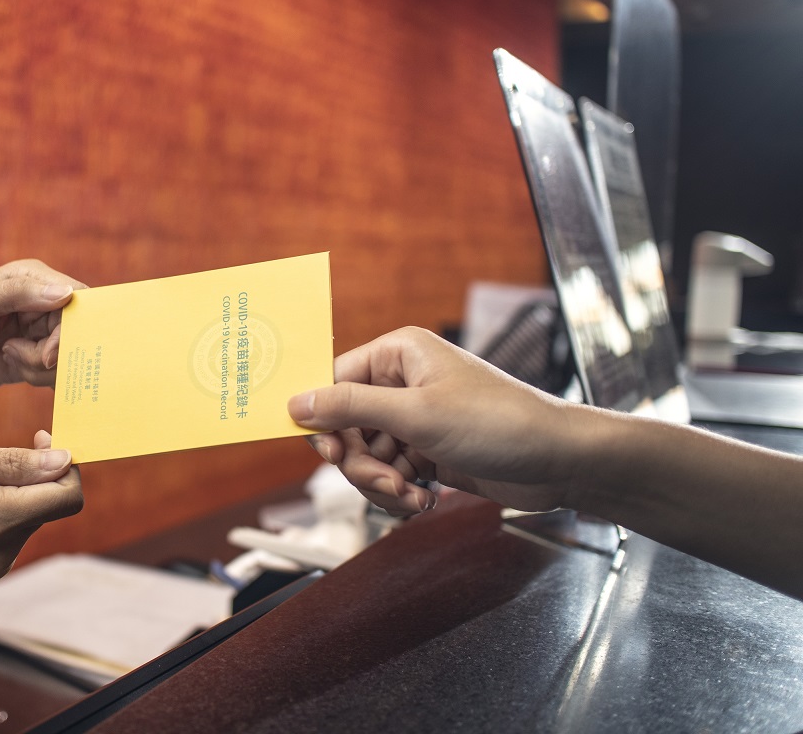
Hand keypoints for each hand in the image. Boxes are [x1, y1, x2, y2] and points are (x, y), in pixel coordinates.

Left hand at [0, 260, 87, 397]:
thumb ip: (17, 293)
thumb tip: (66, 294)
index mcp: (32, 278)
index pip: (76, 297)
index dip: (70, 327)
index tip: (48, 353)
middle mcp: (42, 302)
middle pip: (77, 331)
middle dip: (54, 352)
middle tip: (23, 359)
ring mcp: (41, 330)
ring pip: (68, 354)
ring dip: (41, 365)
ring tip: (10, 357)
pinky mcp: (37, 356)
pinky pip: (56, 371)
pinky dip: (39, 376)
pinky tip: (13, 366)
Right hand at [0, 441, 83, 583]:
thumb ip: (12, 462)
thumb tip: (66, 461)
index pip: (67, 496)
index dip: (65, 464)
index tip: (40, 439)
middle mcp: (0, 552)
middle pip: (50, 506)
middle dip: (37, 474)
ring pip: (30, 518)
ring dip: (15, 492)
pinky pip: (10, 533)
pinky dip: (0, 510)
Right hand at [287, 327, 579, 516]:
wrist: (560, 462)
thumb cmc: (499, 423)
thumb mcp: (415, 415)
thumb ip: (349, 407)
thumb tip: (295, 403)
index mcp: (398, 354)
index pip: (334, 382)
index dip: (324, 421)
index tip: (328, 453)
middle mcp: (403, 382)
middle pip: (345, 427)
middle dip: (359, 463)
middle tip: (385, 482)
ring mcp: (415, 419)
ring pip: (364, 456)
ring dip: (380, 483)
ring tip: (411, 495)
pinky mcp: (427, 451)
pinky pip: (388, 473)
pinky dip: (398, 492)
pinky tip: (423, 499)